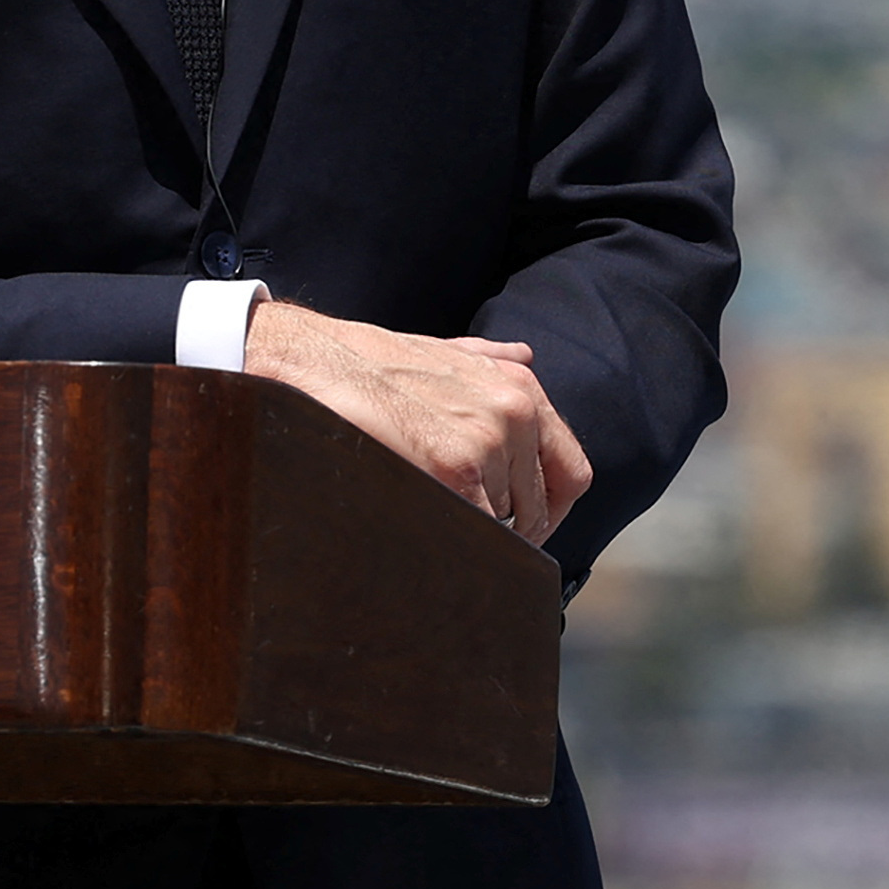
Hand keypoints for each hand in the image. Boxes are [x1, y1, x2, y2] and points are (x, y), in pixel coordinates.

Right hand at [240, 302, 592, 543]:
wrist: (316, 363)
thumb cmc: (372, 361)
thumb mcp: (445, 350)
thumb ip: (490, 360)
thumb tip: (524, 355)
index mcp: (520, 385)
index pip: (571, 472)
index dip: (550, 509)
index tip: (524, 525)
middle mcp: (516, 411)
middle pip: (539, 508)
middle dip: (508, 527)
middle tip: (468, 529)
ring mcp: (488, 441)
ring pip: (505, 524)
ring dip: (474, 529)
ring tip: (432, 510)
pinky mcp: (455, 470)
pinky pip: (477, 530)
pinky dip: (457, 537)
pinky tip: (426, 520)